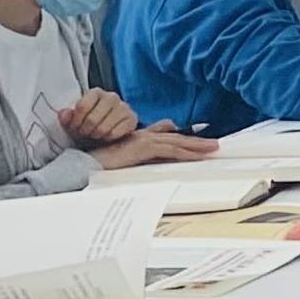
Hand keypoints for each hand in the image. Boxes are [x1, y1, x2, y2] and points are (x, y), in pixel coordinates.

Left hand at [56, 88, 137, 146]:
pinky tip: (106, 136)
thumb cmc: (89, 123)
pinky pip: (115, 133)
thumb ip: (66, 116)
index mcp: (96, 93)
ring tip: (94, 134)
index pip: (82, 106)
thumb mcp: (73, 119)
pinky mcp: (132, 119)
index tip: (74, 127)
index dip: (75, 121)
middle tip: (84, 133)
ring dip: (96, 135)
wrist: (106, 130)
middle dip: (85, 130)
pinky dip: (108, 138)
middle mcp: (112, 97)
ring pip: (103, 128)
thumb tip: (64, 113)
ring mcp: (124, 107)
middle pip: (92, 119)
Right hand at [91, 126, 224, 168]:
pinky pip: (169, 150)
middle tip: (214, 144)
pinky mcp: (143, 148)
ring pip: (176, 142)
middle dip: (196, 141)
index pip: (166, 135)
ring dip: (196, 145)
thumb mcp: (122, 156)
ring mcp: (143, 140)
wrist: (85, 163)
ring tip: (213, 148)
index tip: (198, 141)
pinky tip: (197, 156)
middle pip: (176, 138)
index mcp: (139, 138)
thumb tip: (146, 155)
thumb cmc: (100, 162)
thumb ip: (136, 153)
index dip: (183, 138)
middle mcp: (143, 136)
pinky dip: (185, 152)